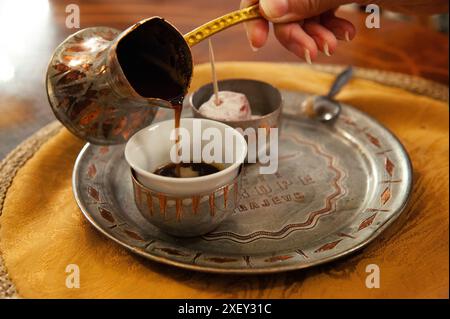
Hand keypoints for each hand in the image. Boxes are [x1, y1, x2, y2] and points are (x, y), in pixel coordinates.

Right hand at [241, 0, 356, 62]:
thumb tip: (269, 9)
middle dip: (293, 32)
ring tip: (330, 46)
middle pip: (281, 5)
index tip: (258, 42)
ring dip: (313, 35)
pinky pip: (321, 11)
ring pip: (302, 12)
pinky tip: (343, 34)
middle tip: (309, 52)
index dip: (255, 15)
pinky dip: (329, 28)